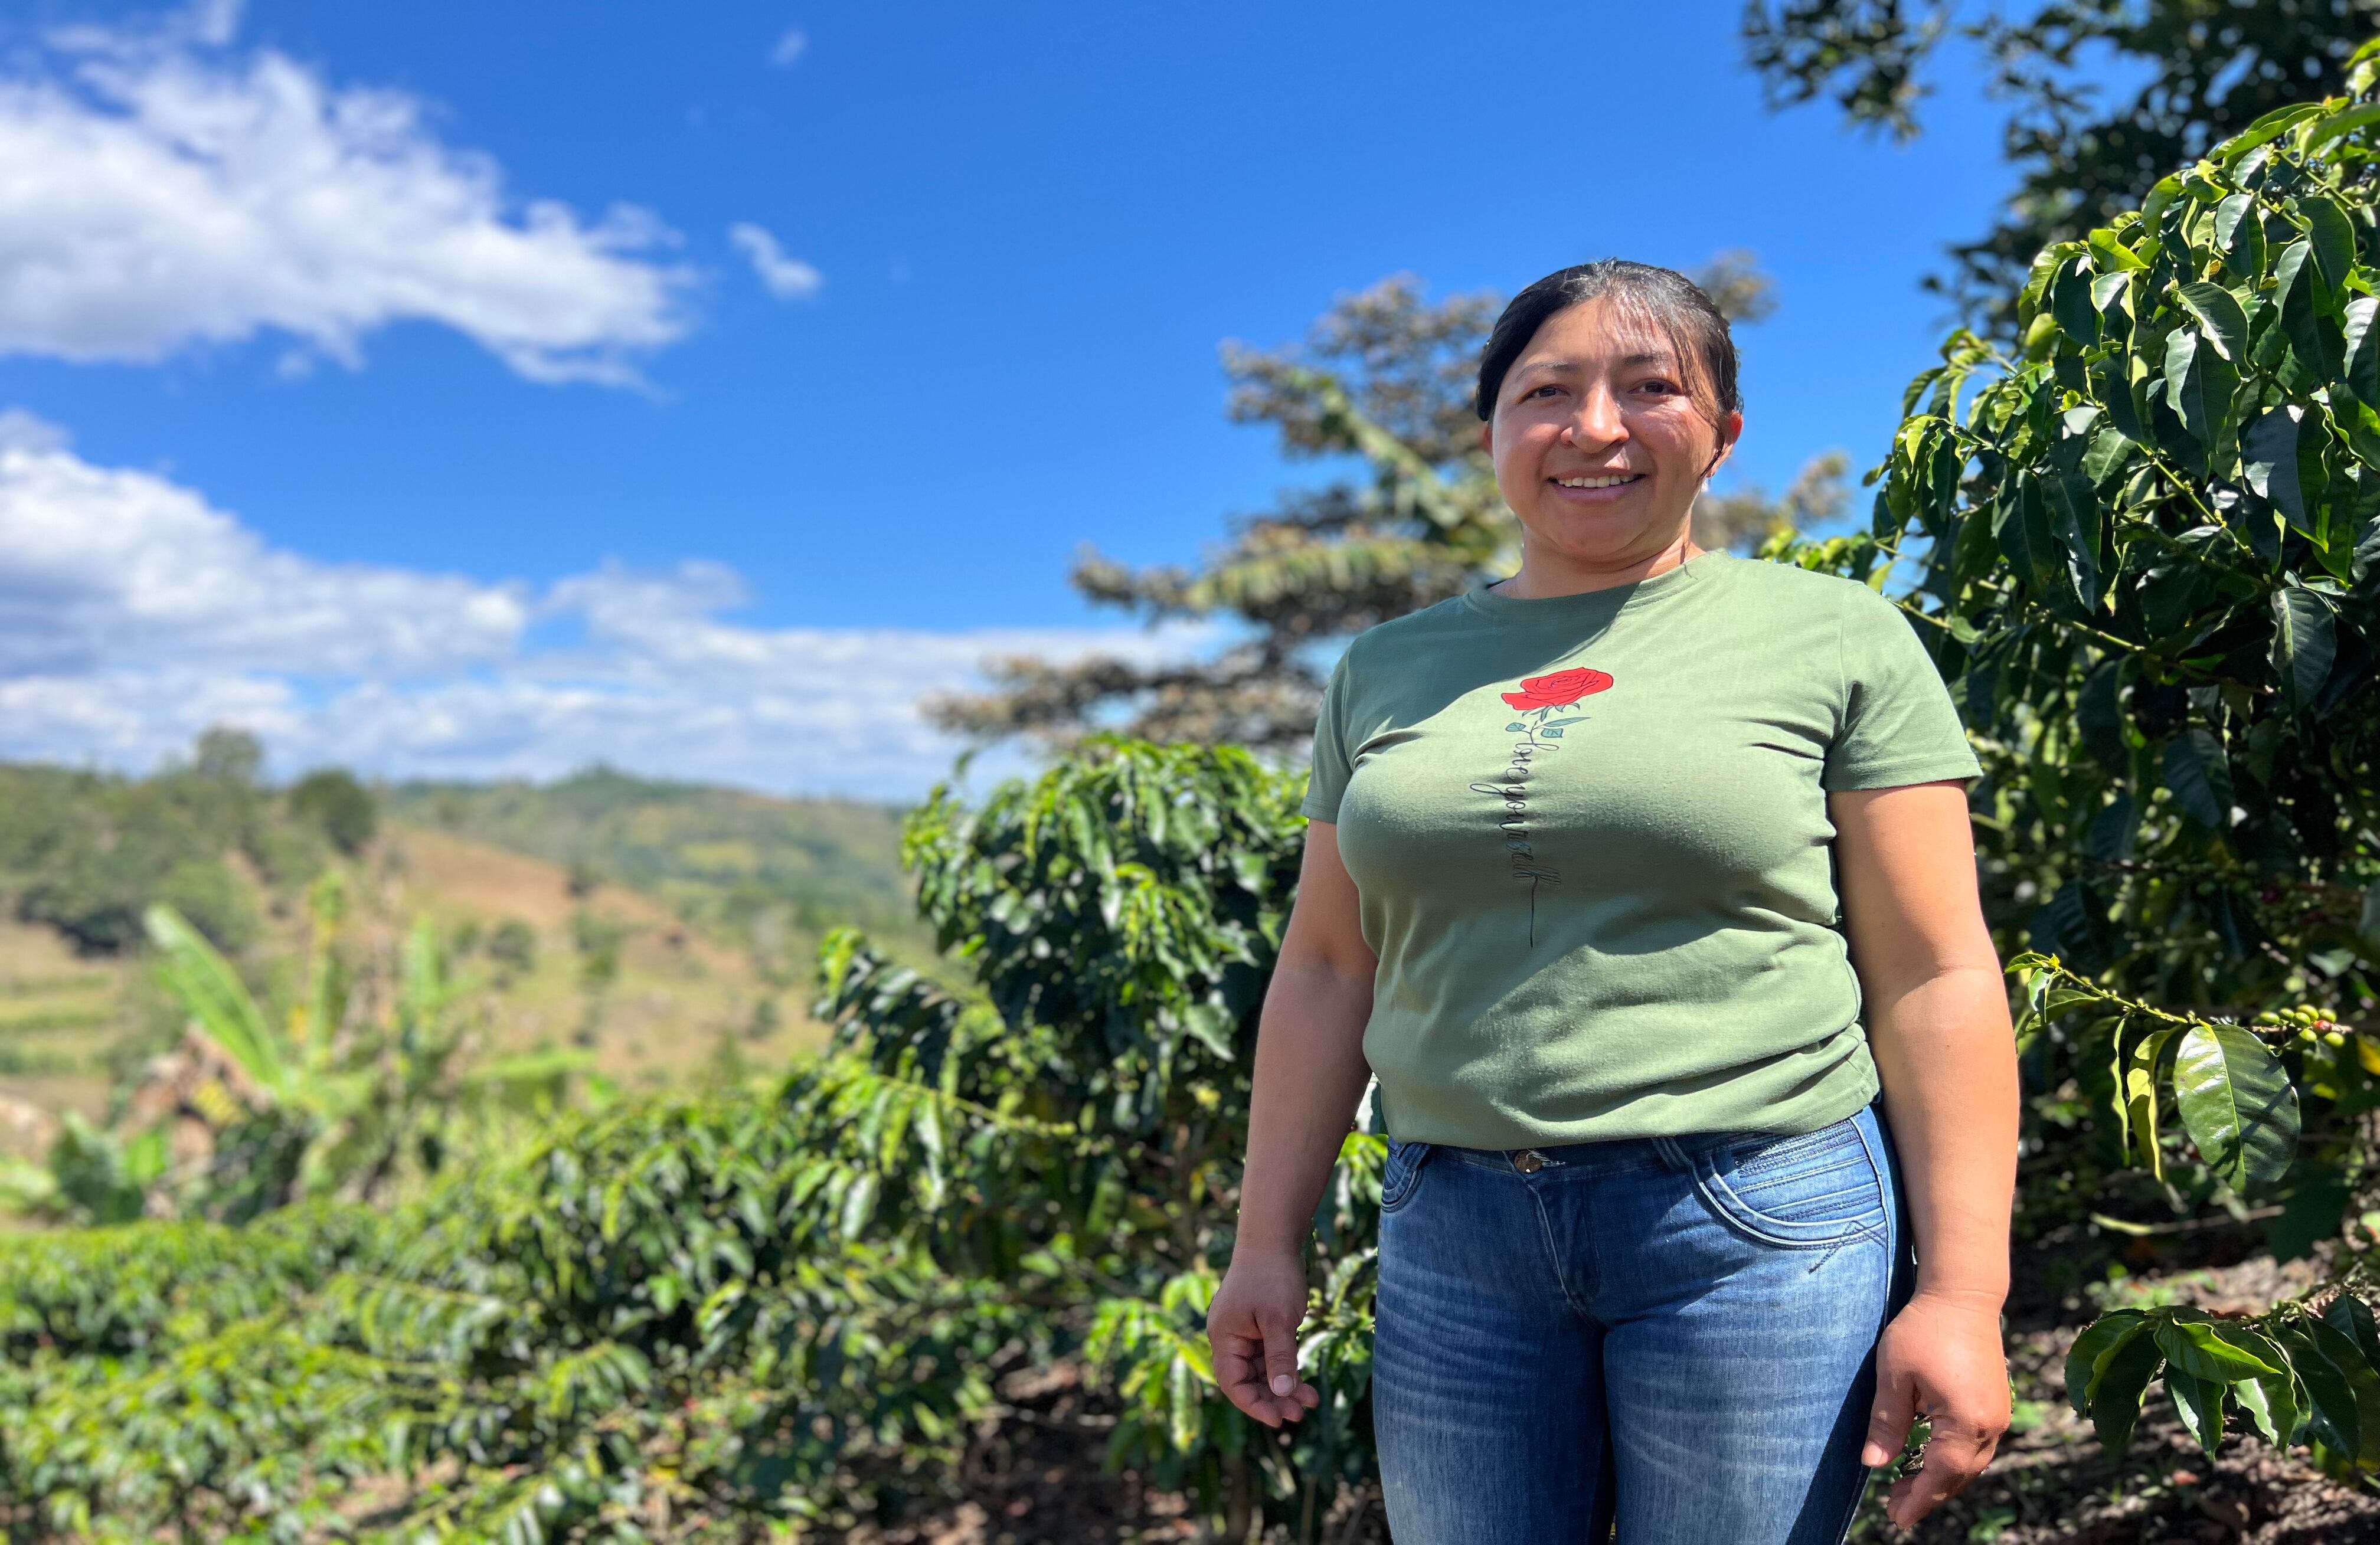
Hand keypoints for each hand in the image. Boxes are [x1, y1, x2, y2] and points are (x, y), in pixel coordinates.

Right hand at [1207, 1249, 1319, 1427]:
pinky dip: (1286, 1368)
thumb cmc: (1273, 1275)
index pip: (1233, 1383)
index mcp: (1224, 1337)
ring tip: (1311, 1401)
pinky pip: (1269, 1355)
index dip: (1254, 1405)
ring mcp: (1243, 1331)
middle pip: (1247, 1380)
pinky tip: (1305, 1382)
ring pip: (1261, 1370)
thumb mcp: (1280, 1320)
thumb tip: (1281, 1395)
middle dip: (1273, 1398)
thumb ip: (1280, 1358)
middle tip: (1301, 1413)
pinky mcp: (1258, 1325)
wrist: (1274, 1236)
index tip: (1279, 1419)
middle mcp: (1229, 1337)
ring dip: (1283, 1386)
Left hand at [1861, 1290, 2010, 1528]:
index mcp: (1966, 1420)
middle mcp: (1990, 1424)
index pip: (1940, 1475)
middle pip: (1959, 1476)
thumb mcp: (1895, 1374)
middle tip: (1894, 1509)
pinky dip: (1955, 1462)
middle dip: (1927, 1495)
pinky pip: (1977, 1447)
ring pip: (1971, 1464)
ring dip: (1942, 1480)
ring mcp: (1998, 1415)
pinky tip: (1931, 1463)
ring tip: (1907, 1491)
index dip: (1918, 1499)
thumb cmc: (1924, 1329)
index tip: (1896, 1519)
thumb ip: (1886, 1422)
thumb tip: (1873, 1464)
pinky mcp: (1997, 1405)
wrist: (1963, 1295)